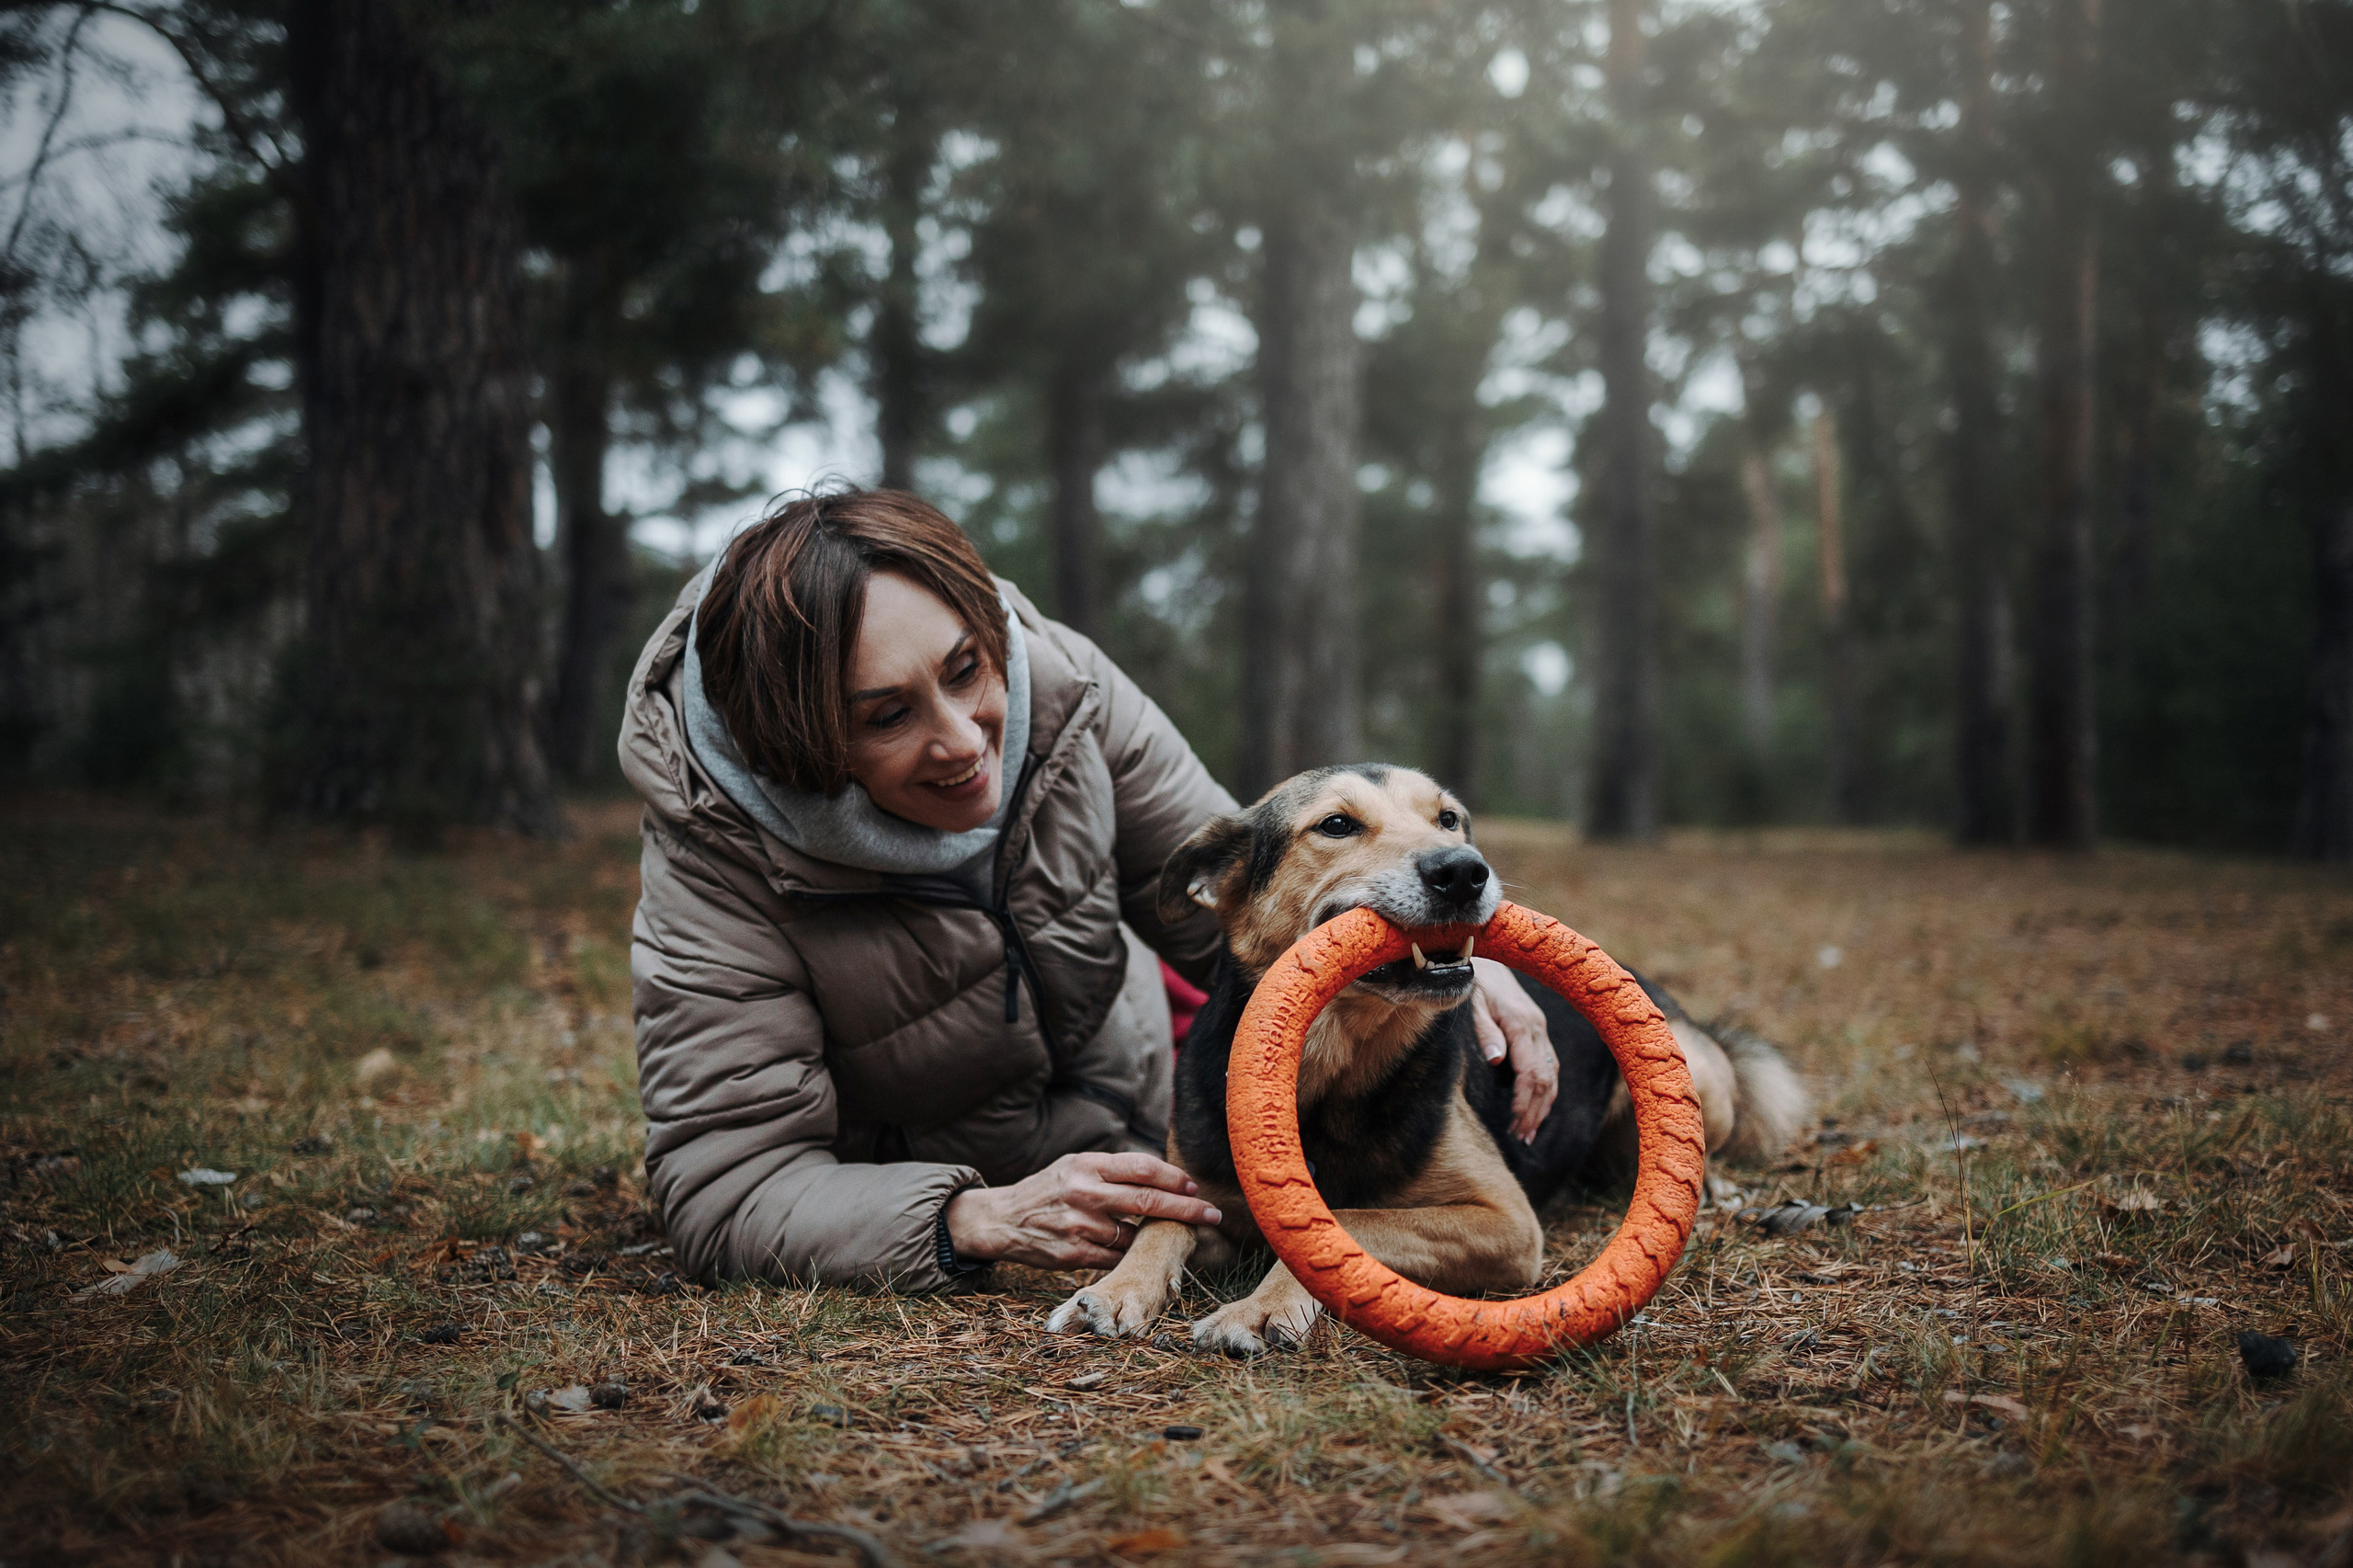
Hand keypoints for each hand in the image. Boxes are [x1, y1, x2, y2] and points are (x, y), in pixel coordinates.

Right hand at [945, 1152, 1222, 1270]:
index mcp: (1086, 1166)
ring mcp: (1079, 1226)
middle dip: (1186, 1209)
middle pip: (1147, 1202)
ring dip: (1157, 1237)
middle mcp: (1084, 1194)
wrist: (1003, 1219)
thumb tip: (1164, 1178)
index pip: (1141, 1168)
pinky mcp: (1074, 1255)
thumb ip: (1113, 1170)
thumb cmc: (1049, 1189)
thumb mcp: (1075, 1166)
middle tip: (1211, 1214)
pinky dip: (1131, 1255)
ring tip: (1176, 1235)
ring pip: (1135, 1235)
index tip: (1193, 1187)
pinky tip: (1140, 1252)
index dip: (1173, 1178)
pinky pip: (1116, 1258)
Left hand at [1470, 956, 1558, 1142]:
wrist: (1486, 958)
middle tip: (1520, 1137)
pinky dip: (1546, 1092)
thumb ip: (1485, 1031)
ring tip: (1528, 1134)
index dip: (1525, 1101)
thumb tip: (1497, 1061)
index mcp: (1522, 1024)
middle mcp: (1537, 1029)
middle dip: (1534, 1112)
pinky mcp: (1539, 1032)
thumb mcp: (1472, 1003)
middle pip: (1545, 1079)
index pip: (1531, 1072)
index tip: (1514, 1123)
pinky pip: (1550, 1067)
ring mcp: (1541, 1031)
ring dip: (1542, 1107)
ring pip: (1552, 1076)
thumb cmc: (1474, 983)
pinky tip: (1537, 1110)